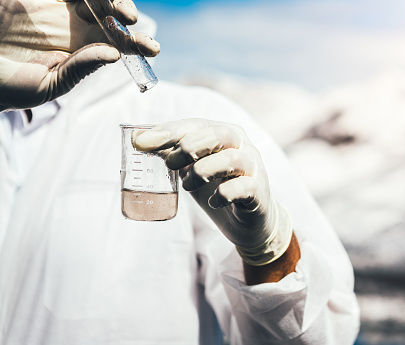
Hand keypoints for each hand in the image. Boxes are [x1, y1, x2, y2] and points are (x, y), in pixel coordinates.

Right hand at [0, 0, 159, 110]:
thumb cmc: (7, 86)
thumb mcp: (46, 86)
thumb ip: (78, 69)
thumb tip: (113, 55)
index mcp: (82, 52)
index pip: (117, 45)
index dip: (136, 44)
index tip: (152, 49)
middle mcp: (76, 28)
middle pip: (112, 16)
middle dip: (127, 17)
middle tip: (131, 21)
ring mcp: (59, 8)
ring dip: (112, 0)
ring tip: (123, 11)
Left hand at [133, 119, 292, 265]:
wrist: (250, 221)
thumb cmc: (219, 188)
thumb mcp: (193, 168)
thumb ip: (172, 154)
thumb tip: (138, 140)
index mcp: (224, 134)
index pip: (196, 124)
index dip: (168, 131)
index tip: (140, 143)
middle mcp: (242, 145)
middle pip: (218, 134)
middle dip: (188, 148)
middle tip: (169, 165)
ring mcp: (253, 168)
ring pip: (232, 159)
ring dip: (203, 171)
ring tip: (187, 185)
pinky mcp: (258, 192)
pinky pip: (242, 188)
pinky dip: (222, 194)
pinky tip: (213, 202)